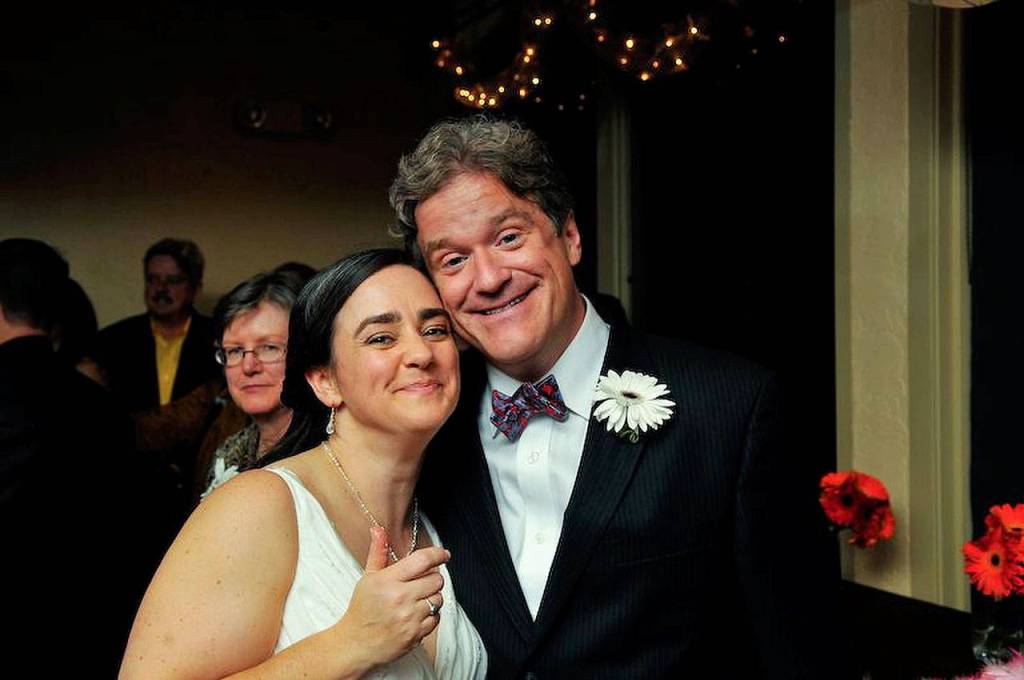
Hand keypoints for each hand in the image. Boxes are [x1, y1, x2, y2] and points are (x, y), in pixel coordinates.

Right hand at [333, 527, 448, 667]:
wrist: (356, 644)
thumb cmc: (362, 609)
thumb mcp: (368, 577)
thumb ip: (378, 552)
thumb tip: (378, 530)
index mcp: (388, 581)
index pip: (422, 560)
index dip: (438, 554)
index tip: (443, 554)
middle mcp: (400, 598)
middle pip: (436, 579)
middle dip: (433, 577)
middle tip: (422, 580)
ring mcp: (409, 618)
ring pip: (439, 599)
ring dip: (432, 596)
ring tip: (417, 599)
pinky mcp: (415, 634)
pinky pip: (437, 618)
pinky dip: (431, 615)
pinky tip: (417, 613)